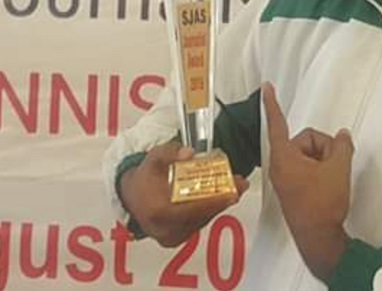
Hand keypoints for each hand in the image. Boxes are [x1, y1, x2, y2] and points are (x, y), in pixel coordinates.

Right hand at [119, 141, 248, 246]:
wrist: (132, 194)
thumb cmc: (145, 176)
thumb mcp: (154, 156)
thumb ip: (170, 151)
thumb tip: (189, 153)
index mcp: (157, 212)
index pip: (190, 211)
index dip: (213, 202)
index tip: (232, 192)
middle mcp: (163, 230)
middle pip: (200, 216)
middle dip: (223, 200)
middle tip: (241, 184)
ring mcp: (170, 237)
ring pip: (202, 221)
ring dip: (220, 204)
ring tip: (237, 187)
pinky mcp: (175, 238)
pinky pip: (198, 224)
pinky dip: (211, 209)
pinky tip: (223, 196)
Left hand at [263, 82, 353, 280]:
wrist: (319, 239)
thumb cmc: (324, 203)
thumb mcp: (339, 168)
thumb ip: (341, 145)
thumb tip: (342, 136)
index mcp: (285, 156)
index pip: (278, 123)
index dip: (272, 104)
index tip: (265, 87)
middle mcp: (280, 165)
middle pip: (306, 140)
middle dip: (324, 148)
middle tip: (335, 166)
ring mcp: (285, 178)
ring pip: (309, 154)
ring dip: (324, 161)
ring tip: (331, 178)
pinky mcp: (292, 188)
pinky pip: (307, 167)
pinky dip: (320, 170)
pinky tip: (328, 183)